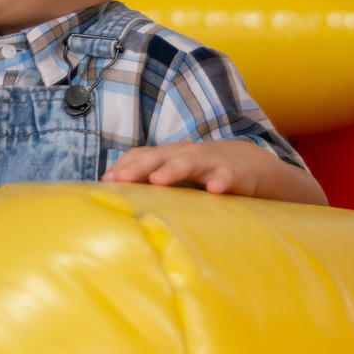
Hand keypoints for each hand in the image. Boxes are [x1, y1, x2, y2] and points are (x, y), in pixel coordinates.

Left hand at [102, 141, 266, 196]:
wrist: (247, 163)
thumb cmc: (200, 173)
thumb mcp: (174, 175)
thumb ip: (149, 183)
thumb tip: (116, 199)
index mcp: (167, 156)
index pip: (140, 155)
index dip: (123, 166)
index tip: (106, 181)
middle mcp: (183, 154)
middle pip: (158, 156)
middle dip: (138, 166)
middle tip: (121, 179)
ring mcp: (208, 161)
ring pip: (188, 161)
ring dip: (172, 170)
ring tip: (157, 180)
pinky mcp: (233, 172)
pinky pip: (225, 175)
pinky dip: (220, 181)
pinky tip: (214, 190)